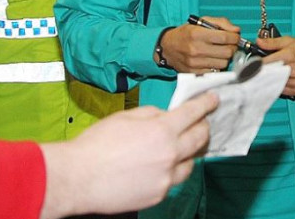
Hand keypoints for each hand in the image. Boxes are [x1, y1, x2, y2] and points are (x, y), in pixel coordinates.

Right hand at [39, 92, 216, 217]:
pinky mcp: (160, 194)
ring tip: (180, 147)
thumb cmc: (96, 145)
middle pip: (199, 139)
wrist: (80, 177)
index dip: (205, 104)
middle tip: (202, 123)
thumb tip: (163, 116)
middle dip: (204, 127)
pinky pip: (174, 180)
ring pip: (190, 163)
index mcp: (161, 130)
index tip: (213, 100)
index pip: (192, 113)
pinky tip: (158, 166)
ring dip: (189, 152)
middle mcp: (170, 155)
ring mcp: (167, 178)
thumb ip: (149, 114)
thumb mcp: (123, 117)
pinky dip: (171, 170)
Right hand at [159, 16, 239, 72]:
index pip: (225, 38)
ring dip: (225, 57)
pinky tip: (212, 59)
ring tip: (219, 52)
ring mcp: (195, 62)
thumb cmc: (186, 34)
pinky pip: (216, 71)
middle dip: (232, 47)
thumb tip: (236, 31)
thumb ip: (221, 22)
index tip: (234, 37)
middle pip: (227, 52)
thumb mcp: (201, 22)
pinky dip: (217, 65)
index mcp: (196, 33)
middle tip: (228, 45)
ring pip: (224, 63)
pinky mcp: (195, 72)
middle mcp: (195, 49)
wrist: (167, 47)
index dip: (234, 37)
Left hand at [258, 37, 294, 95]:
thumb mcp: (288, 41)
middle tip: (257, 71)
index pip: (266, 63)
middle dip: (263, 73)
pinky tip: (279, 80)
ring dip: (271, 80)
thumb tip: (258, 42)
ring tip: (271, 74)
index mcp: (289, 56)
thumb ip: (271, 42)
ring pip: (276, 83)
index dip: (257, 64)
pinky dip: (279, 86)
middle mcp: (293, 70)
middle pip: (270, 74)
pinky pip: (283, 91)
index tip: (251, 65)